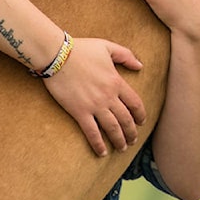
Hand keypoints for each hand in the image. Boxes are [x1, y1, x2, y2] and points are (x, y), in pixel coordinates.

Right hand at [41, 37, 146, 155]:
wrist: (57, 55)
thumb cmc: (81, 49)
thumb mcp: (107, 47)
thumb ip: (126, 55)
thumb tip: (140, 65)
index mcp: (117, 82)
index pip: (135, 103)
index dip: (140, 115)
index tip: (142, 122)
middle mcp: (108, 96)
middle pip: (126, 119)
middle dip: (131, 132)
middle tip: (133, 140)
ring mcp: (94, 105)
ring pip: (112, 128)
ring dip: (119, 140)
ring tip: (122, 148)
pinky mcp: (79, 112)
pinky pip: (92, 132)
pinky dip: (98, 144)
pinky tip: (102, 152)